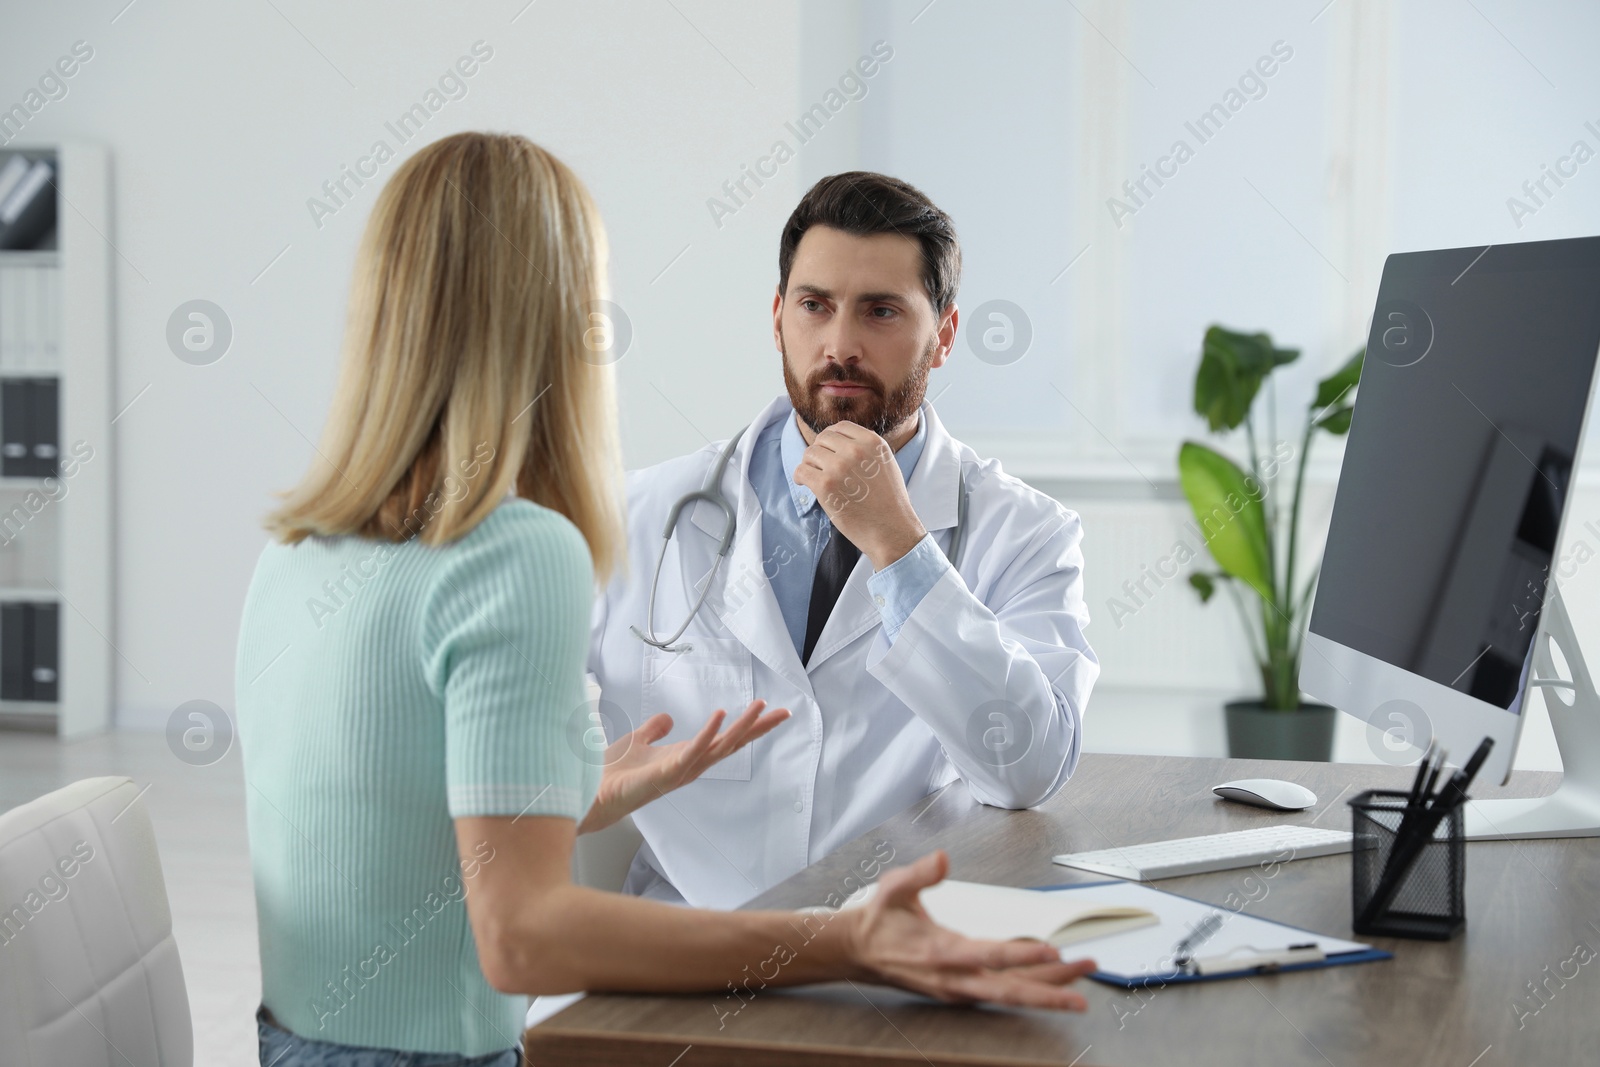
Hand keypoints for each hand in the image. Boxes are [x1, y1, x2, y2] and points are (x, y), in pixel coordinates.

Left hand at [577, 700, 789, 833]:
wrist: (593, 794)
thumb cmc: (614, 774)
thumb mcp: (638, 742)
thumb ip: (654, 730)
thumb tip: (667, 718)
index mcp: (687, 757)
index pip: (725, 740)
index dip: (748, 726)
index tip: (771, 711)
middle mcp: (690, 765)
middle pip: (732, 744)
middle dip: (758, 728)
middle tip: (784, 712)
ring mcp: (681, 771)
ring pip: (720, 747)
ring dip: (742, 727)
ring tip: (760, 707)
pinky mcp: (667, 773)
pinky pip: (693, 751)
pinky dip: (708, 733)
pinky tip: (722, 715)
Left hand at [793, 421, 926, 570]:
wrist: (891, 530)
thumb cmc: (888, 502)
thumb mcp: (885, 463)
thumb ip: (865, 449)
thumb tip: (838, 441)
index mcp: (872, 442)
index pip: (841, 426)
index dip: (831, 438)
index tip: (829, 451)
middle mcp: (855, 450)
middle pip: (823, 438)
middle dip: (819, 452)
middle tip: (820, 467)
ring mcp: (839, 467)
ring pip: (809, 453)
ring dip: (809, 465)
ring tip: (815, 477)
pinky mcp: (825, 485)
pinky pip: (802, 471)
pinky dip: (800, 477)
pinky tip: (806, 484)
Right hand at [846, 850, 1096, 1009]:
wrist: (859, 953)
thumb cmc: (880, 919)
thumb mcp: (893, 888)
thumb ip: (920, 874)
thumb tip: (942, 858)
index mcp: (939, 951)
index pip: (987, 955)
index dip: (1020, 955)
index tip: (1051, 950)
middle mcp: (953, 978)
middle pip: (1008, 990)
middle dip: (1048, 991)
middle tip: (1084, 988)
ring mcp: (959, 989)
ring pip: (1011, 994)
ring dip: (1048, 989)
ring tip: (1083, 977)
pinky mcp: (962, 991)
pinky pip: (1003, 992)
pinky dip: (1032, 987)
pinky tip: (1055, 979)